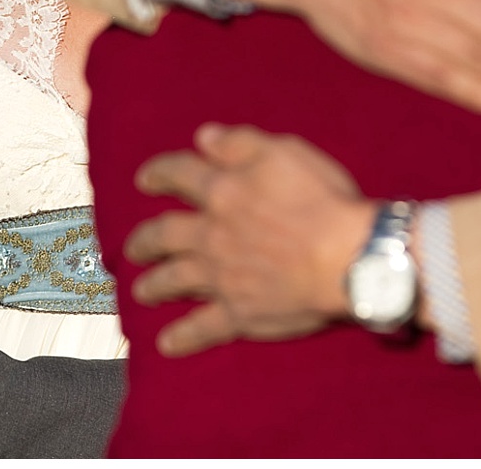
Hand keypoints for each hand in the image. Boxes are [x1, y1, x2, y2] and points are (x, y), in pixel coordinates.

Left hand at [125, 124, 375, 356]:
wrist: (347, 258)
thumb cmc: (322, 200)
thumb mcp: (284, 152)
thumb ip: (241, 142)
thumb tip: (204, 137)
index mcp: (223, 191)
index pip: (180, 175)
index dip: (160, 174)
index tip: (145, 179)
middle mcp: (212, 234)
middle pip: (166, 235)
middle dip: (145, 239)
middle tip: (133, 246)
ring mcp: (222, 277)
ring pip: (175, 280)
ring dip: (154, 284)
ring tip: (140, 290)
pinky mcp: (239, 313)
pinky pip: (203, 327)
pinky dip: (183, 336)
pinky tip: (166, 344)